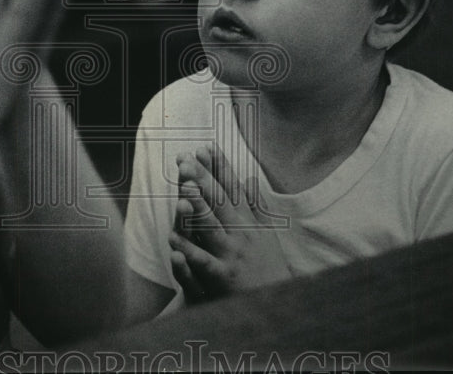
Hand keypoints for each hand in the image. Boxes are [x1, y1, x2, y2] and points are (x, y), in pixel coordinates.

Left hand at [169, 144, 290, 300]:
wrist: (279, 304)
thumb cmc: (269, 267)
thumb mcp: (266, 231)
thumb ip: (255, 205)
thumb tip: (249, 177)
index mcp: (249, 222)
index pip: (232, 188)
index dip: (219, 167)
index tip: (205, 147)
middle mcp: (241, 234)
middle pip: (219, 202)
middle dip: (202, 179)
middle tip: (185, 159)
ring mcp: (232, 255)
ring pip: (211, 227)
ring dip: (197, 207)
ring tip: (182, 188)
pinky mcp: (223, 277)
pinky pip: (203, 262)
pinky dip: (189, 251)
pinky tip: (173, 240)